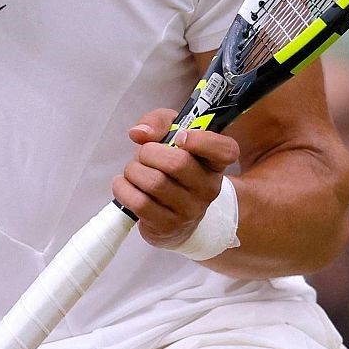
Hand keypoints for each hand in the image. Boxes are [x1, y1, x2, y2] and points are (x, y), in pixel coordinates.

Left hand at [112, 107, 239, 250]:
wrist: (172, 216)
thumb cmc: (171, 169)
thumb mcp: (169, 136)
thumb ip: (158, 123)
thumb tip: (139, 133)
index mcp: (214, 163)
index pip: (225, 150)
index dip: (201, 140)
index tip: (179, 137)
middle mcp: (209, 188)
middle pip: (177, 163)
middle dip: (148, 152)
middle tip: (143, 154)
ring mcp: (190, 210)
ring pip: (154, 182)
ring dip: (133, 170)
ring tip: (133, 171)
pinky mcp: (168, 226)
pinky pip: (140, 203)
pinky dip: (123, 188)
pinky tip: (124, 184)